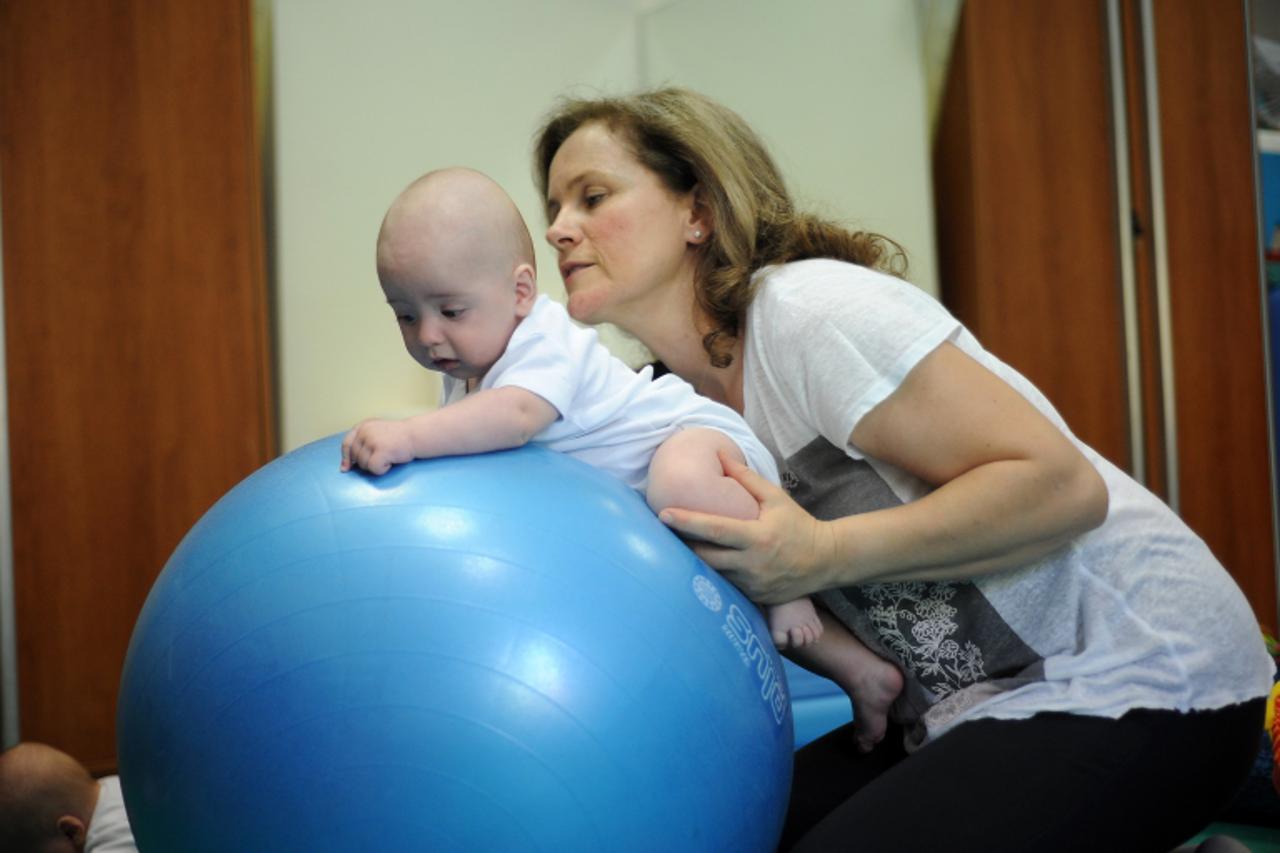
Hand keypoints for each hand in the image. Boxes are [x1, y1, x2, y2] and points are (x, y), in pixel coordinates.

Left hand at [340, 418, 416, 474]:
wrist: (416, 435)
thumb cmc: (398, 437)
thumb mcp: (376, 433)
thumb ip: (362, 444)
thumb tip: (346, 467)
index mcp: (363, 426)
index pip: (347, 444)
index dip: (346, 457)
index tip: (346, 468)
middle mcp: (365, 431)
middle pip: (356, 458)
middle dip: (367, 462)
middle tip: (383, 457)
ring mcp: (372, 440)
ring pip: (364, 465)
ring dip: (376, 466)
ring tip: (389, 457)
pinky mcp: (381, 450)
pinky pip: (374, 468)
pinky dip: (382, 470)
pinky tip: (391, 462)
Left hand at [658, 451, 835, 603]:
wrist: (826, 561)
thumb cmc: (798, 525)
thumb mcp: (775, 498)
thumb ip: (746, 479)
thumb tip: (721, 456)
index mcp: (757, 537)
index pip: (715, 530)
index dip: (687, 522)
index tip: (664, 514)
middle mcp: (752, 564)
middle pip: (705, 557)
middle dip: (682, 545)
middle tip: (662, 532)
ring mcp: (752, 585)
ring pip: (712, 574)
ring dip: (693, 561)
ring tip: (675, 547)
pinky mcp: (754, 598)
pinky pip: (725, 586)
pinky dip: (712, 575)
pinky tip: (700, 565)